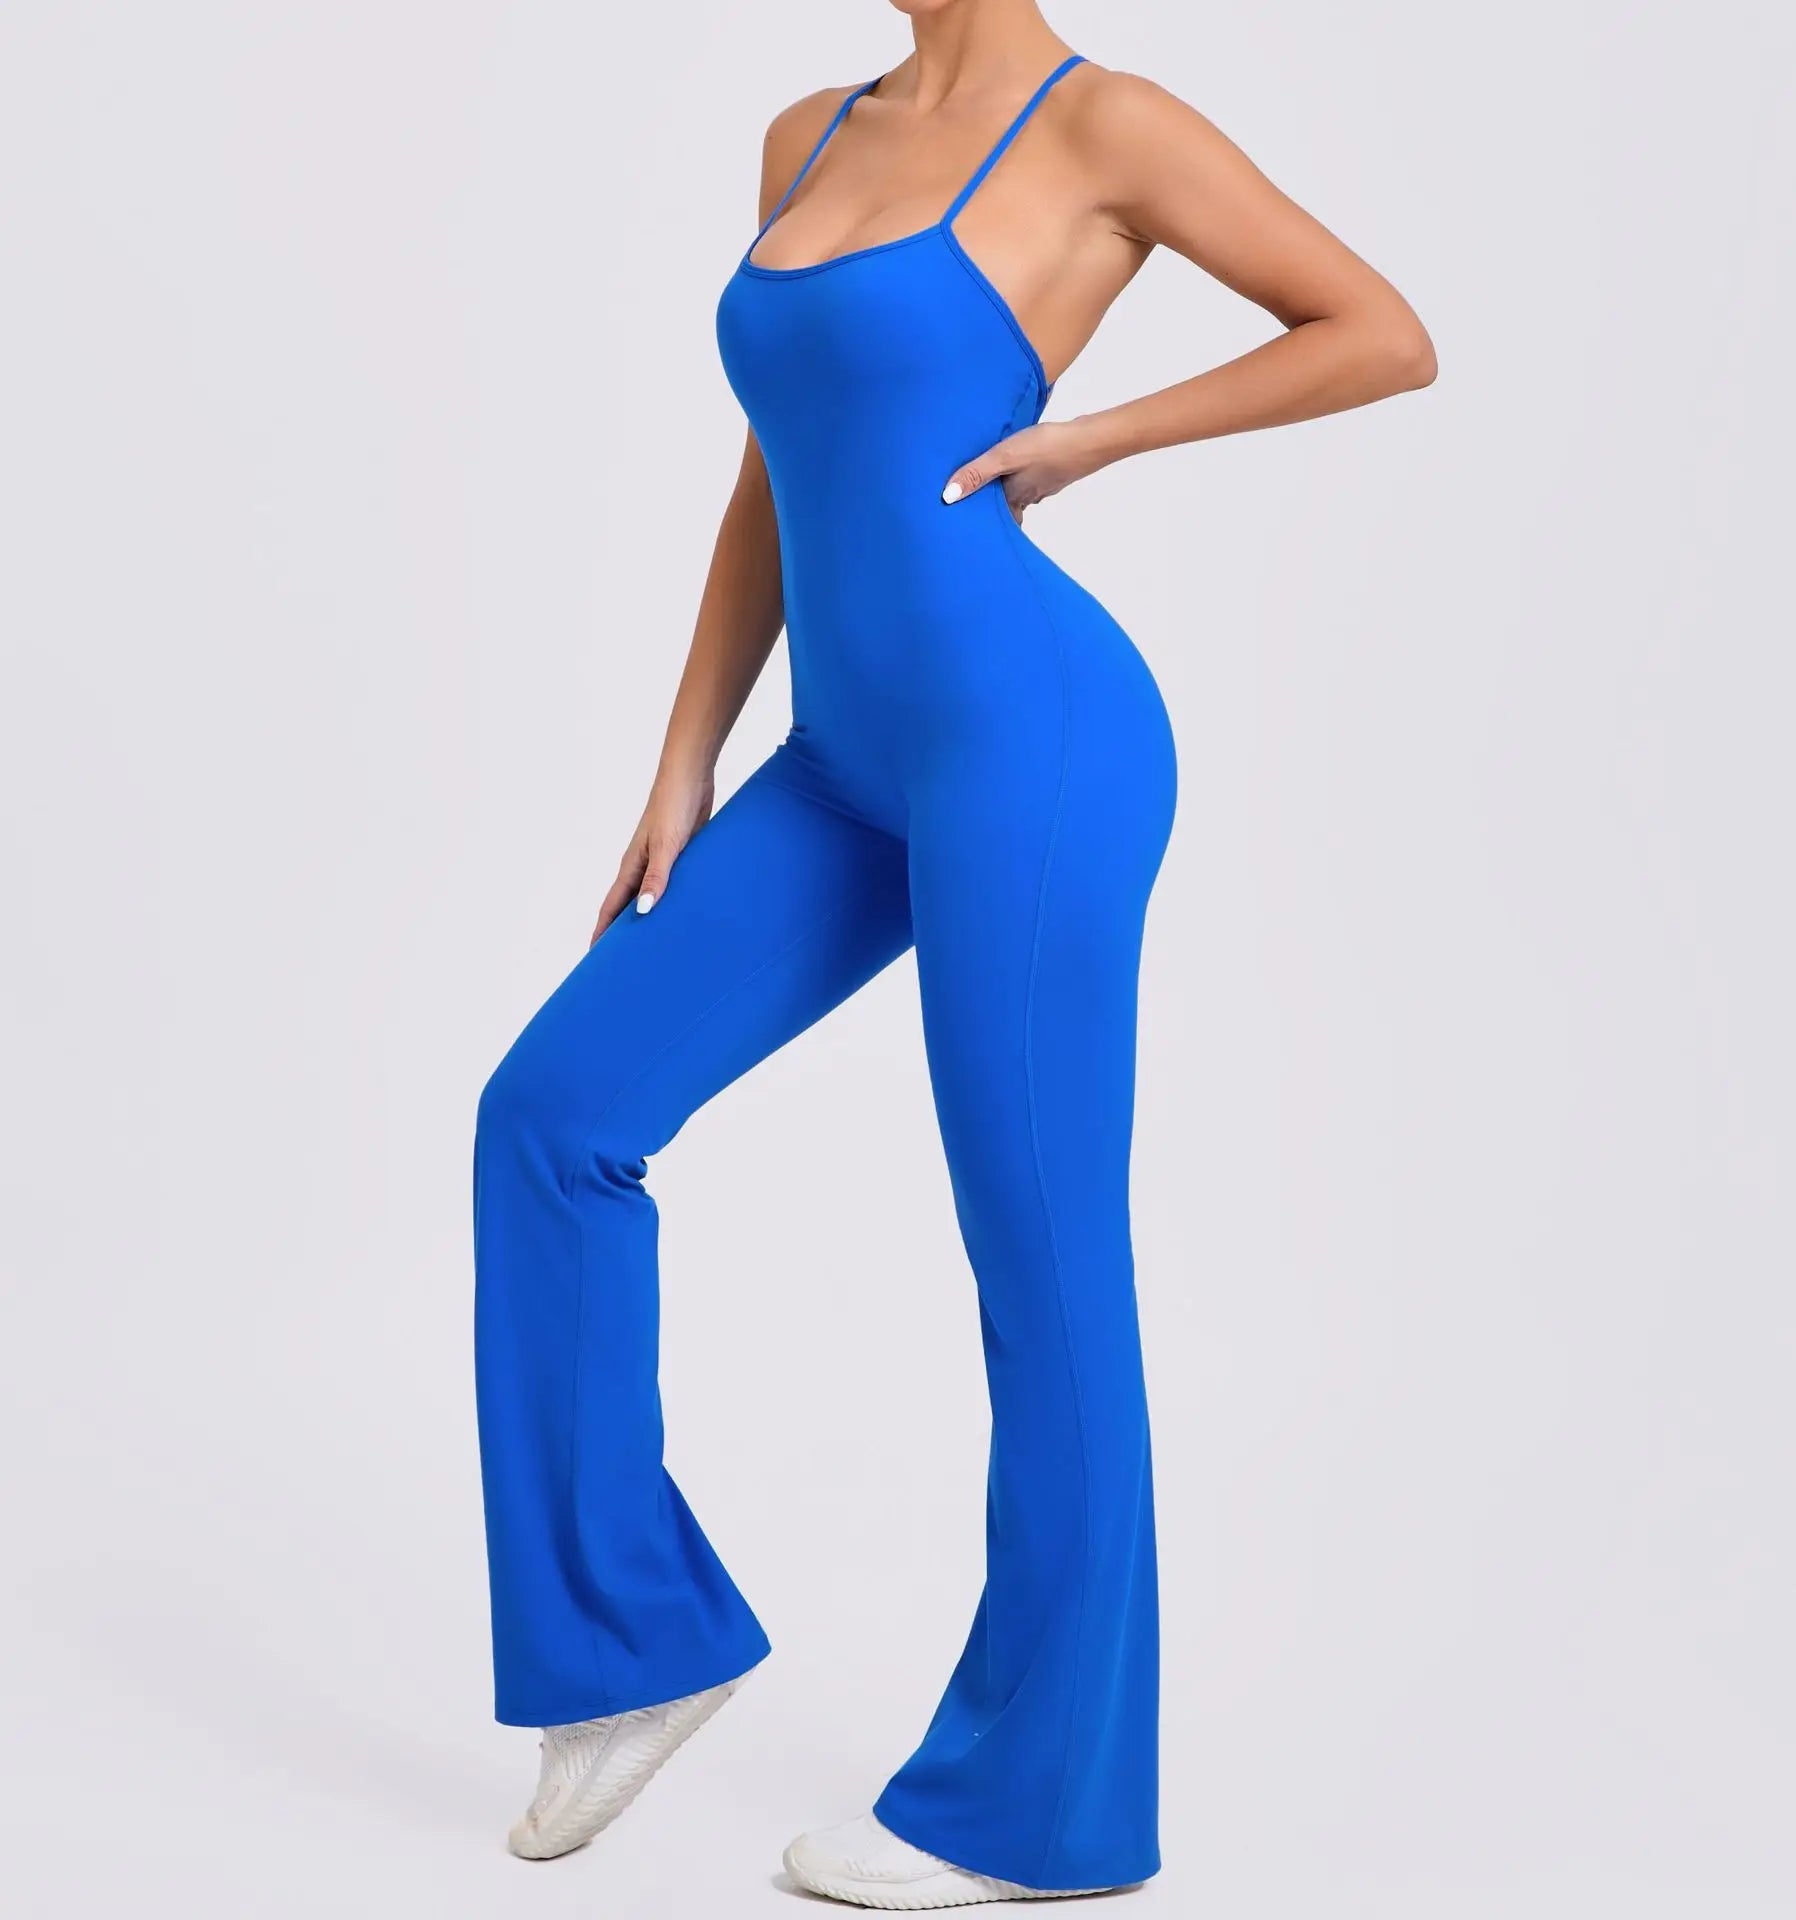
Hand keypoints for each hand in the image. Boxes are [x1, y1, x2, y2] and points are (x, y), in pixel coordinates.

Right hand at [591, 768, 714, 943]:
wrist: (690, 776)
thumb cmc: (673, 806)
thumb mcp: (666, 846)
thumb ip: (657, 878)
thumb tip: (644, 911)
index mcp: (631, 866)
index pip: (611, 908)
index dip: (602, 932)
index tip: (594, 957)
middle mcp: (642, 866)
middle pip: (629, 907)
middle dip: (625, 932)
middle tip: (626, 961)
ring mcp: (661, 861)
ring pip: (651, 897)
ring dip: (651, 918)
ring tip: (656, 944)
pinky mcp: (681, 855)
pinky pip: (673, 885)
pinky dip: (674, 900)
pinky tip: (684, 913)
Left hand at [940, 417, 1104, 519]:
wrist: (1093, 439)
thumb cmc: (1048, 447)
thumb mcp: (1004, 457)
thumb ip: (976, 473)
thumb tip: (948, 497)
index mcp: (1015, 496)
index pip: (998, 518)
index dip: (985, 521)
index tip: (971, 523)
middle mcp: (1030, 495)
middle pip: (1009, 506)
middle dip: (994, 506)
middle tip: (977, 501)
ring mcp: (1046, 483)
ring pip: (1022, 491)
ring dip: (1009, 488)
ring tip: (992, 478)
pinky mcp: (1057, 470)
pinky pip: (1035, 476)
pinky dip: (1024, 474)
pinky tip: (1022, 461)